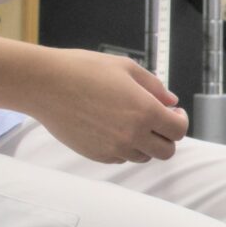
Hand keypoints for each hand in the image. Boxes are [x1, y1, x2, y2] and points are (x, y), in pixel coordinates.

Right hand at [27, 49, 189, 163]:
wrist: (45, 84)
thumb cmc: (84, 70)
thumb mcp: (126, 67)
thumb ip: (154, 86)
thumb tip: (171, 102)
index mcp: (145, 111)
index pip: (179, 131)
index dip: (180, 121)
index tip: (173, 113)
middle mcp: (132, 135)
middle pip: (166, 151)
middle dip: (167, 137)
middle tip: (157, 121)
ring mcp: (113, 149)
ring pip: (143, 157)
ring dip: (145, 143)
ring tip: (132, 122)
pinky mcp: (97, 155)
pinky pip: (121, 158)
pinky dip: (124, 148)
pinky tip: (113, 128)